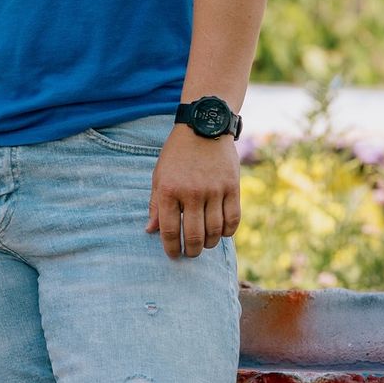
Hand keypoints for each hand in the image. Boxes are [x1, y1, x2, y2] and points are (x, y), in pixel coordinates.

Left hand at [146, 125, 240, 258]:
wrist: (203, 127)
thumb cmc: (177, 154)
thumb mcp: (159, 175)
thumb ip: (155, 204)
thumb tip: (150, 231)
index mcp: (169, 190)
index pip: (170, 230)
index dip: (171, 248)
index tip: (173, 255)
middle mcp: (191, 193)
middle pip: (194, 236)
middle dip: (191, 251)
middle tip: (190, 253)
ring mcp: (214, 190)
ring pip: (215, 231)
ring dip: (209, 243)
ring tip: (205, 243)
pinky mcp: (232, 187)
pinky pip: (233, 219)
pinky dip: (227, 232)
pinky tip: (221, 232)